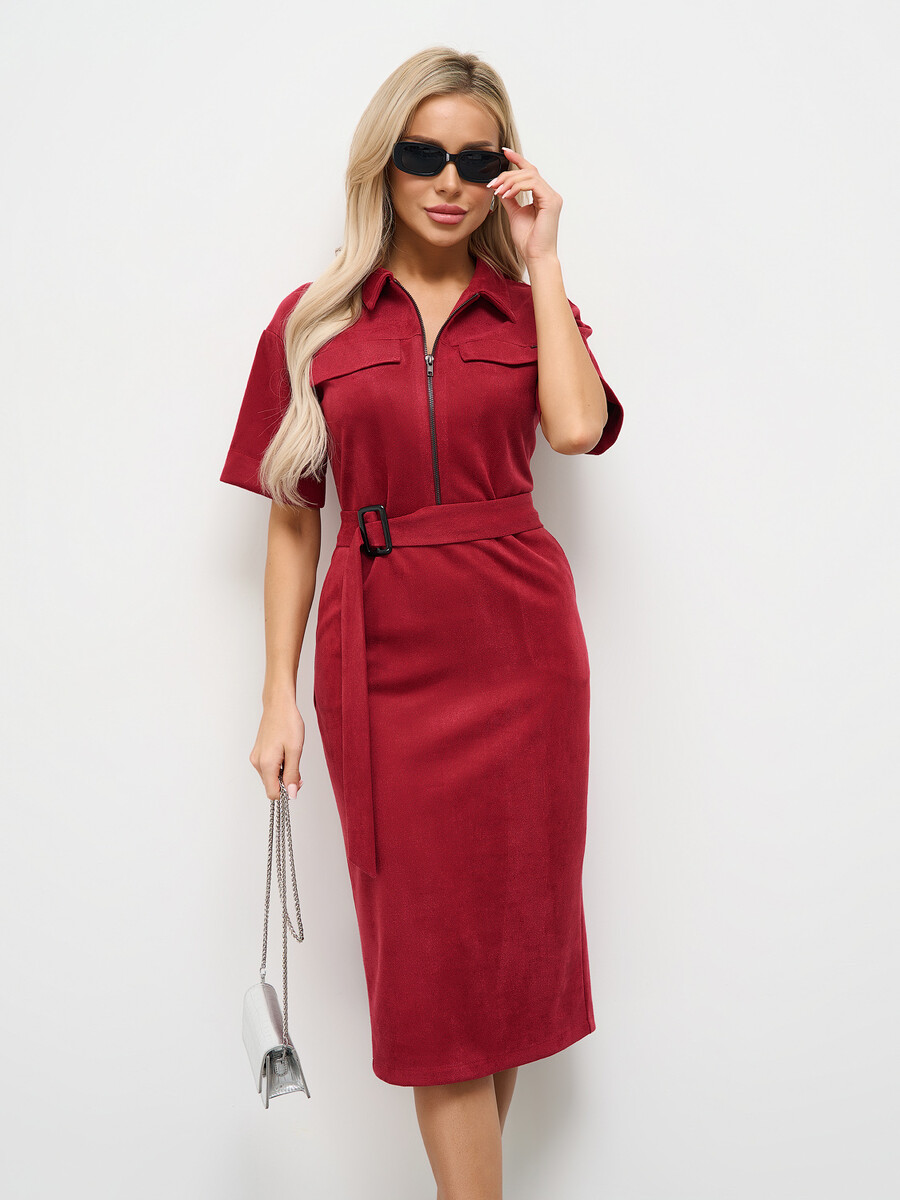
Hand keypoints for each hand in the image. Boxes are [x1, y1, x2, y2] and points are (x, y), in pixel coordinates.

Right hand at [250, 699, 305, 800]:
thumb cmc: (288, 723)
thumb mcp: (295, 750)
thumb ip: (292, 774)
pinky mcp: (258, 753)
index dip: (287, 791)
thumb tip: (291, 794)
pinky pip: (268, 767)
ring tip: (290, 754)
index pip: (273, 794)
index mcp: (266, 764)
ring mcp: (256, 757)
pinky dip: (278, 765)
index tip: (298, 780)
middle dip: (286, 781)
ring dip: (283, 772)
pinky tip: (284, 751)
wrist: (278, 705)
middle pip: (271, 785)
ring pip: (270, 776)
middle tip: (297, 764)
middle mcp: (257, 762)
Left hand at [486, 147, 561, 263]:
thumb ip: (510, 199)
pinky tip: (506, 194)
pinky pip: (533, 184)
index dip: (517, 160)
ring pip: (529, 175)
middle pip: (528, 171)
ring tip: (498, 191)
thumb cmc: (528, 241)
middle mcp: (549, 194)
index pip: (530, 172)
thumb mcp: (515, 214)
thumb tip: (500, 187)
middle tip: (492, 183)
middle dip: (508, 174)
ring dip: (510, 181)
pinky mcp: (551, 201)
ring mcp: (552, 197)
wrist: (536, 257)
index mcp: (542, 196)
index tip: (504, 152)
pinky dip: (517, 186)